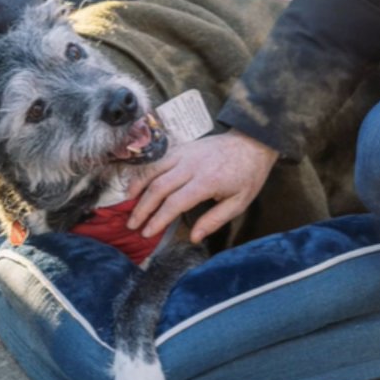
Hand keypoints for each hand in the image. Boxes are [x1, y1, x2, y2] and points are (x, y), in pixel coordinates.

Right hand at [125, 130, 279, 243]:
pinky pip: (156, 162)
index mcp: (206, 181)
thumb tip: (194, 237)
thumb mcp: (239, 202)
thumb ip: (215, 220)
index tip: (147, 232)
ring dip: (137, 189)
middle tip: (132, 224)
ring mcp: (182, 154)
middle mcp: (190, 166)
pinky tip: (136, 186)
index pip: (174, 202)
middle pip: (158, 188)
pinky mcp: (179, 148)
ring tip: (128, 205)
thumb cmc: (247, 175)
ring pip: (152, 172)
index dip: (158, 219)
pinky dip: (143, 174)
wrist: (251, 143)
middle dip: (142, 208)